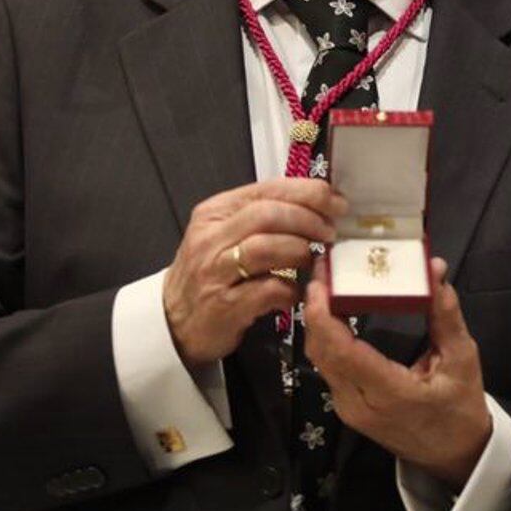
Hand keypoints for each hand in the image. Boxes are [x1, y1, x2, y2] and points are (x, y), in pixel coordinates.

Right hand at [163, 178, 345, 367]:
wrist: (173, 321)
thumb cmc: (210, 273)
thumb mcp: (226, 235)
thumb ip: (263, 217)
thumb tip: (318, 205)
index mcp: (216, 212)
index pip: (268, 189)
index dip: (308, 193)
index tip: (336, 203)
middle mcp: (211, 238)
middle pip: (268, 214)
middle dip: (309, 220)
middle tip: (330, 233)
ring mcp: (215, 272)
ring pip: (266, 248)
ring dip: (300, 252)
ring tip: (313, 260)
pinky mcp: (224, 306)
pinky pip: (268, 289)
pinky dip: (292, 289)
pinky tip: (297, 292)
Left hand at [303, 256, 491, 489]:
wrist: (456, 455)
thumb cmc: (461, 408)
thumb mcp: (462, 359)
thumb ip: (445, 314)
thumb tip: (434, 268)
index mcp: (388, 393)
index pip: (341, 350)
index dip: (323, 313)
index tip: (321, 279)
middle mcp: (358, 403)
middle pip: (321, 351)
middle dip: (315, 308)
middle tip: (324, 270)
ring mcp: (348, 409)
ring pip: (319, 359)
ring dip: (318, 321)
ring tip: (327, 284)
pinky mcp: (346, 408)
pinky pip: (327, 367)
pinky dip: (326, 337)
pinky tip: (334, 311)